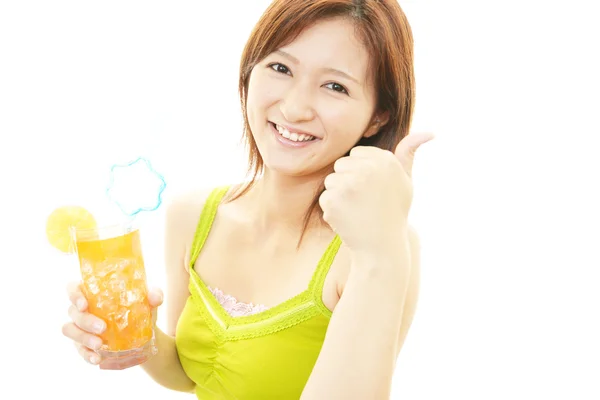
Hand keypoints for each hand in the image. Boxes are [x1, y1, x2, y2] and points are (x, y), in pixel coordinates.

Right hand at [62, 281, 163, 364]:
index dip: (74, 295)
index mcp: (94, 292)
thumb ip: (154, 294)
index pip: (74, 288)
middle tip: (102, 328)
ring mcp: (80, 327)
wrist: (143, 334)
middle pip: (73, 311)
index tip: (85, 304)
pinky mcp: (83, 344)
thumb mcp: (149, 301)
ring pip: (70, 330)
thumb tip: (155, 297)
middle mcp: (82, 308)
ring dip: (83, 338)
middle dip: (85, 320)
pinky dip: (86, 354)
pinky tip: (97, 359)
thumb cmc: (140, 310)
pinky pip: (79, 349)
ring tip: (99, 344)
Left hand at [319, 132, 433, 253]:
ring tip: (357, 210)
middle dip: (348, 181)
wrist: (381, 247)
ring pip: (331, 181)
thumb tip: (429, 133)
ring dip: (339, 195)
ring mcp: (349, 184)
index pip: (356, 153)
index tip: (372, 189)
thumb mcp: (406, 182)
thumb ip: (408, 154)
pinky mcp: (334, 199)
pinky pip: (325, 198)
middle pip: (341, 165)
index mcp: (385, 160)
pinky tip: (349, 219)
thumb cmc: (393, 212)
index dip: (361, 172)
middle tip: (364, 201)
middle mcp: (367, 168)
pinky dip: (332, 210)